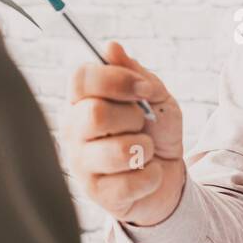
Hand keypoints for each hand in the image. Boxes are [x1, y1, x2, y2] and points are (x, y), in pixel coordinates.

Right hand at [67, 42, 185, 226]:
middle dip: (133, 117)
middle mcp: (72, 131)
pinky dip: (151, 176)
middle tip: (141, 125)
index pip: (81, 78)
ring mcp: (80, 164)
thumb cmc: (156, 133)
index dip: (117, 80)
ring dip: (144, 148)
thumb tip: (111, 47)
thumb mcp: (157, 98)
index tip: (144, 89)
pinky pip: (131, 182)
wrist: (169, 177)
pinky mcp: (96, 195)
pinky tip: (145, 176)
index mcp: (82, 101)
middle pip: (95, 114)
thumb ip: (137, 74)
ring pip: (118, 150)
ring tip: (143, 152)